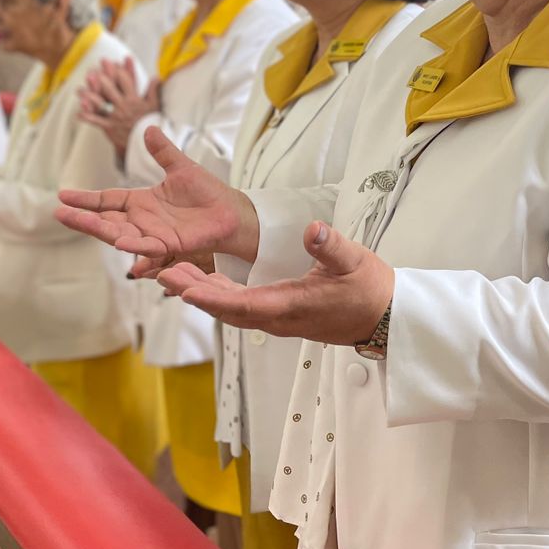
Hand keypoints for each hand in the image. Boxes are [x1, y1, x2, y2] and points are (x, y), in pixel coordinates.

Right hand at [55, 126, 258, 262]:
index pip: (107, 200)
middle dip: (82, 217)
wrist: (231, 211)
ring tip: (76, 221)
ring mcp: (153, 234)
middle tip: (59, 213)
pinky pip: (148, 246)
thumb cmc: (207, 192)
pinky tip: (118, 240)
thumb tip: (149, 128)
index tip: (62, 195)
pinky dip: (134, 244)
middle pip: (106, 219)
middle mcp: (142, 220)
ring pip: (119, 233)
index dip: (86, 198)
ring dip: (98, 229)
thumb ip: (163, 152)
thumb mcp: (181, 168)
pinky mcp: (169, 245)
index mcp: (141, 201)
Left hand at [77, 58, 156, 153]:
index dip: (119, 70)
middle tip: (92, 71)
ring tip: (79, 90)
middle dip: (101, 79)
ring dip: (88, 97)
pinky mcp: (110, 127)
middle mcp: (124, 106)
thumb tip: (156, 77)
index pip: (126, 82)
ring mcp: (116, 117)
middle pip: (110, 90)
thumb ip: (154, 91)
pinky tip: (78, 113)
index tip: (113, 62)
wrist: (148, 144)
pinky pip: (97, 121)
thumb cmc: (152, 123)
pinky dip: (87, 117)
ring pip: (100, 104)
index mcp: (134, 100)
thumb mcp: (155, 106)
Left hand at [157, 220, 394, 345]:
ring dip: (203, 294)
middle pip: (228, 309)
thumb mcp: (355, 261)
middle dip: (195, 293)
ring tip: (174, 275)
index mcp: (292, 305)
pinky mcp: (280, 315)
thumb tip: (313, 229)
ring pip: (232, 310)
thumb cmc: (370, 290)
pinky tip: (206, 283)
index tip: (185, 287)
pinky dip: (220, 296)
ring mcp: (279, 320)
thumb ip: (331, 247)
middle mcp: (279, 318)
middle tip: (164, 274)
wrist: (384, 317)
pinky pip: (242, 308)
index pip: (243, 304)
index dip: (212, 297)